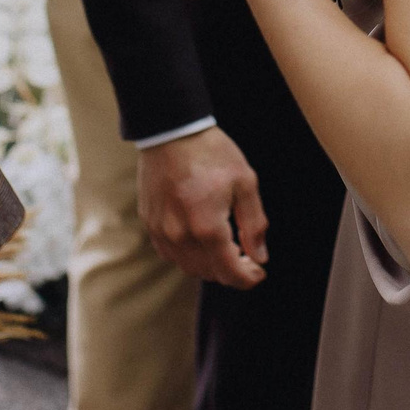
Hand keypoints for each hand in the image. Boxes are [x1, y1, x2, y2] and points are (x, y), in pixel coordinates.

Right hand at [136, 126, 267, 287]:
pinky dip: (188, 255)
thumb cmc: (211, 153)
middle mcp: (181, 236)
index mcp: (208, 227)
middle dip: (232, 271)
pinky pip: (170, 253)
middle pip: (210, 274)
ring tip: (225, 247)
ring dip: (210, 266)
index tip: (259, 271)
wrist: (171, 130)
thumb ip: (254, 224)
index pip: (230, 273)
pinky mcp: (150, 223)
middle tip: (246, 255)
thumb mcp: (245, 182)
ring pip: (188, 267)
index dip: (248, 279)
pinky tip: (200, 239)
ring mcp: (161, 231)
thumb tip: (260, 257)